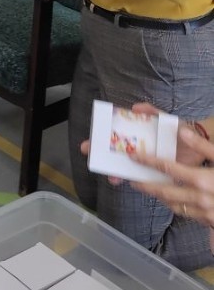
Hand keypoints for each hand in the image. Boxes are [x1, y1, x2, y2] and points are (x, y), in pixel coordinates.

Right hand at [79, 102, 213, 188]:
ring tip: (112, 177)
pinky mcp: (156, 174)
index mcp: (138, 136)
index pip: (115, 137)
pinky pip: (142, 179)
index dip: (101, 140)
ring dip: (116, 172)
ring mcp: (146, 162)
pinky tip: (128, 181)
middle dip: (102, 156)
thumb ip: (152, 111)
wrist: (199, 147)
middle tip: (93, 157)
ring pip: (126, 168)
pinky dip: (134, 181)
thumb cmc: (180, 131)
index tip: (90, 144)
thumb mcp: (166, 119)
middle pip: (116, 154)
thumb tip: (135, 107)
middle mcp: (139, 149)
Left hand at [130, 129, 213, 227]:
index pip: (167, 169)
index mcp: (201, 180)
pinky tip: (172, 200)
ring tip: (148, 189)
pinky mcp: (209, 222)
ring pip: (174, 205)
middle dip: (146, 185)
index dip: (149, 162)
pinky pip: (187, 214)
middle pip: (164, 192)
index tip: (134, 157)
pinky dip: (176, 206)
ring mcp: (204, 213)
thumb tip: (183, 130)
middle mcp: (199, 198)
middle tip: (132, 180)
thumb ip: (202, 145)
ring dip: (159, 197)